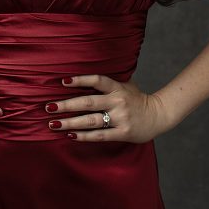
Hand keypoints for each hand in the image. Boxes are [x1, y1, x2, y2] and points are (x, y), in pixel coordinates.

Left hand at [48, 75, 169, 142]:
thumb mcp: (126, 85)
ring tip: (53, 124)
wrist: (158, 115)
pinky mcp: (123, 132)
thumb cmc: (138, 100)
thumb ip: (110, 81)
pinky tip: (70, 135)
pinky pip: (100, 135)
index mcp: (118, 88)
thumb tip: (88, 72)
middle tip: (49, 107)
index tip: (63, 81)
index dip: (81, 80)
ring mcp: (121, 117)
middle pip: (88, 102)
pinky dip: (84, 136)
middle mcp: (118, 101)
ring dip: (70, 122)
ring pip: (91, 120)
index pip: (97, 80)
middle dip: (66, 105)